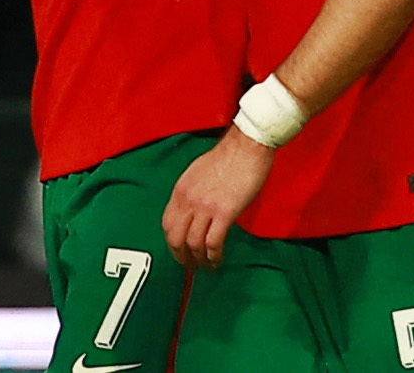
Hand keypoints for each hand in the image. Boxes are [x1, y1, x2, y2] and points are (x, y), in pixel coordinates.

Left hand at [163, 127, 274, 267]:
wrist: (246, 147)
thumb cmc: (227, 157)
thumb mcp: (198, 173)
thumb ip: (192, 193)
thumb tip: (192, 213)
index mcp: (181, 190)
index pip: (167, 223)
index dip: (171, 242)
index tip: (179, 252)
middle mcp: (188, 200)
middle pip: (176, 238)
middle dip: (182, 257)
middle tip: (190, 267)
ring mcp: (205, 207)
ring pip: (193, 243)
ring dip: (199, 260)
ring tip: (206, 267)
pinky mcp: (224, 213)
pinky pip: (213, 242)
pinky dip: (214, 256)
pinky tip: (218, 260)